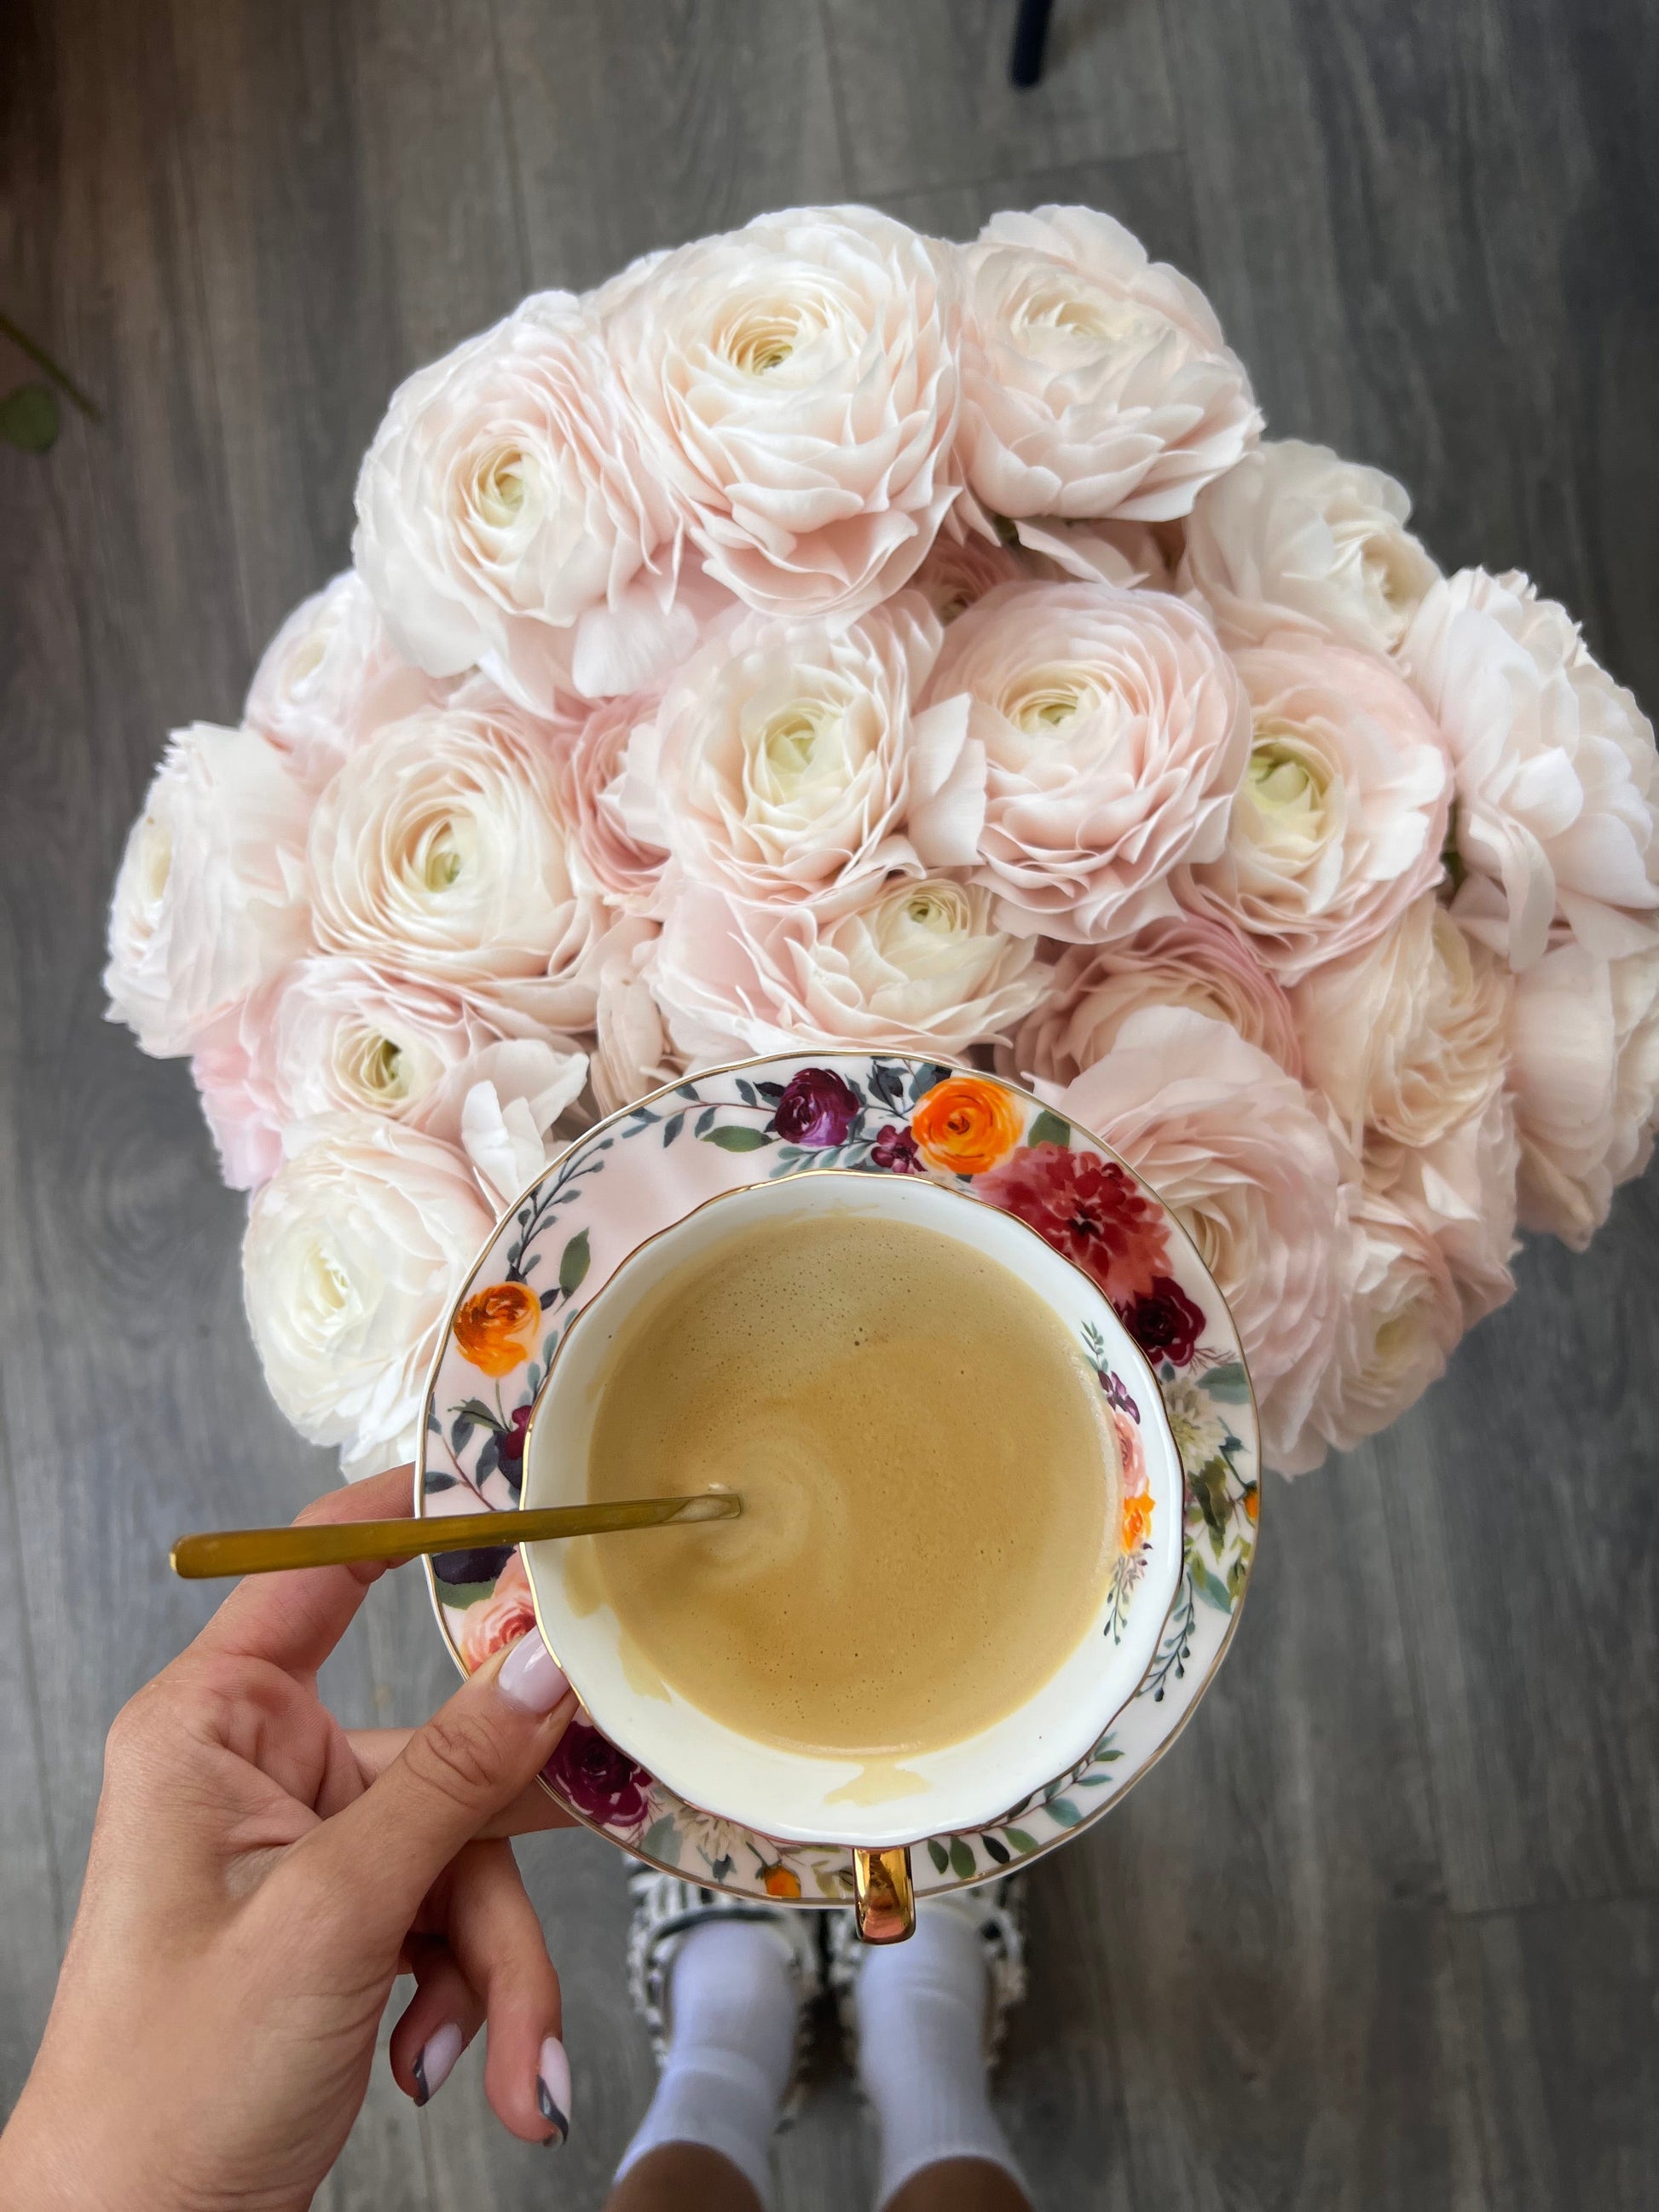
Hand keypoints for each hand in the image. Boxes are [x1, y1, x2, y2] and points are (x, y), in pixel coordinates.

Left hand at [0, 1466, 579, 2211]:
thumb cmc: (171, 2088)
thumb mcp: (335, 1916)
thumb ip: (453, 1779)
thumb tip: (545, 1661)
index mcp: (213, 1728)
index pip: (318, 1568)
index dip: (414, 1514)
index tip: (518, 1487)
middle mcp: (257, 1770)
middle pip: (440, 1753)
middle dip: (497, 1876)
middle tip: (589, 1861)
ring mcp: (305, 1846)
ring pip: (466, 1852)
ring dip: (497, 1966)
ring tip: (507, 2062)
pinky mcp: (342, 1915)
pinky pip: (452, 1915)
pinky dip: (472, 1995)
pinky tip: (453, 2066)